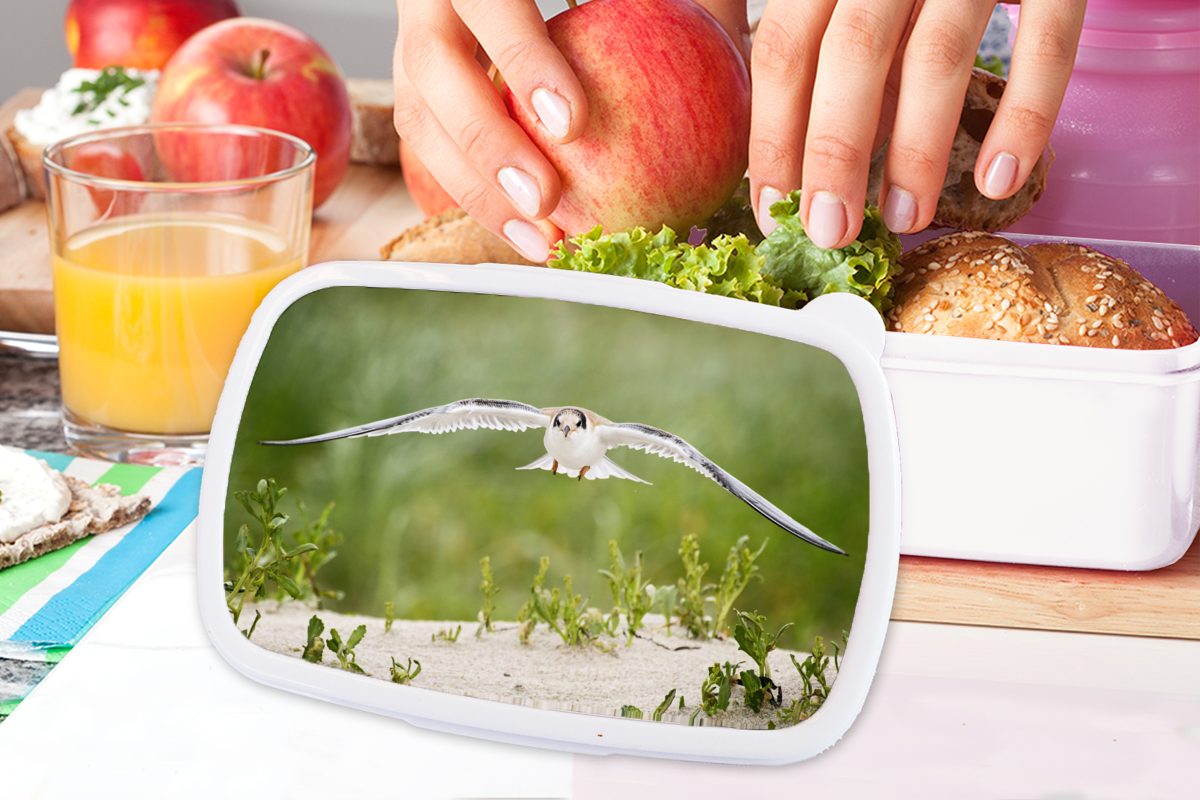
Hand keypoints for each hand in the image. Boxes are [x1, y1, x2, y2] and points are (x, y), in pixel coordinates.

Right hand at [393, 0, 747, 261]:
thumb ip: (677, 5)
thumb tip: (738, 63)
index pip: (488, 1)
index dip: (524, 63)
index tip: (574, 123)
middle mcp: (433, 1)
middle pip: (432, 72)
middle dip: (485, 143)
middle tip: (545, 200)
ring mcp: (414, 44)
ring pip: (422, 120)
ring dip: (477, 191)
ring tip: (541, 242)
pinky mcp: (420, 89)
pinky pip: (433, 148)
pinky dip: (478, 198)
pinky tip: (531, 240)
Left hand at [748, 0, 1084, 246]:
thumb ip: (782, 28)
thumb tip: (758, 131)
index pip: (785, 47)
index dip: (773, 133)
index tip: (774, 207)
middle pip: (853, 54)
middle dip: (836, 153)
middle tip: (832, 232)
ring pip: (938, 55)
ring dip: (918, 151)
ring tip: (906, 219)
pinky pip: (1047, 40)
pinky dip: (1024, 118)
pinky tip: (998, 182)